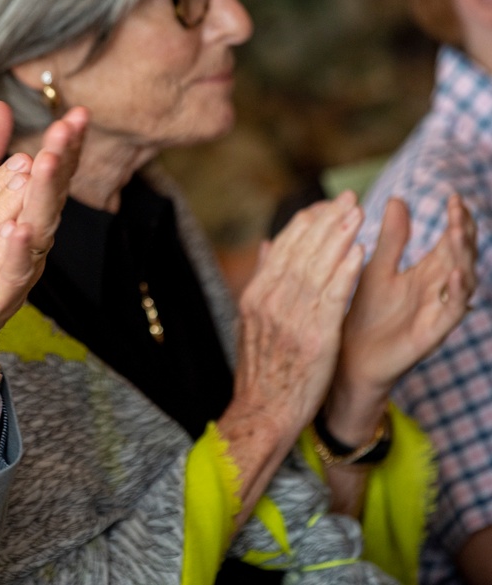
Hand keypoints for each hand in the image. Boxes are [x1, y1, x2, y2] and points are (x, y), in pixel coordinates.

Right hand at [227, 192, 364, 442]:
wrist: (263, 411)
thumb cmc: (263, 369)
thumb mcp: (252, 321)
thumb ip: (263, 281)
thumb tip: (266, 245)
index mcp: (256, 295)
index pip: (282, 248)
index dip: (307, 223)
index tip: (327, 204)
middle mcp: (270, 302)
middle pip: (301, 252)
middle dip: (326, 221)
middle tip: (349, 198)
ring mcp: (290, 319)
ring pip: (317, 269)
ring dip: (339, 238)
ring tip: (358, 214)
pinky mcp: (314, 338)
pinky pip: (331, 299)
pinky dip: (345, 273)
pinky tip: (359, 253)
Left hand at [326, 195, 476, 443]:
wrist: (349, 355)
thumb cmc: (365, 312)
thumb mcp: (376, 268)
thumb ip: (391, 238)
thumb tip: (398, 198)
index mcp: (427, 273)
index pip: (451, 242)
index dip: (457, 221)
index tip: (454, 196)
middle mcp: (439, 290)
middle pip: (463, 257)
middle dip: (464, 233)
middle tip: (459, 210)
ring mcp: (438, 311)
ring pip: (465, 280)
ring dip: (464, 257)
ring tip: (457, 234)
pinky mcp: (432, 332)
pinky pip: (453, 311)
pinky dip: (458, 292)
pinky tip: (455, 273)